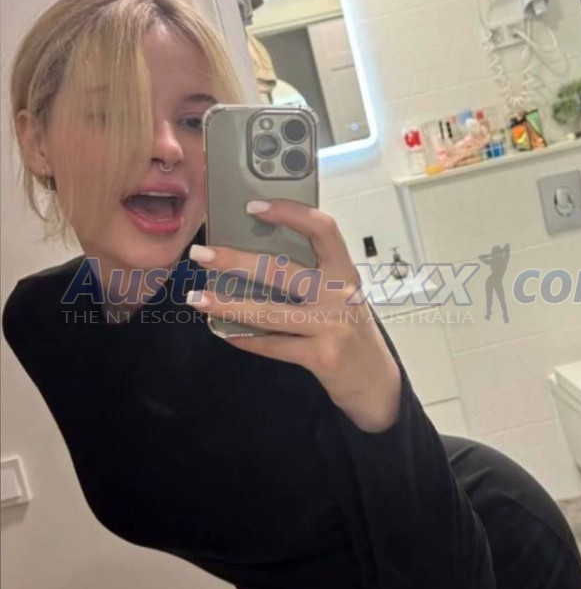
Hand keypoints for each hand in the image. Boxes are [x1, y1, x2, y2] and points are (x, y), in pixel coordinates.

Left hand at [186, 200, 401, 431]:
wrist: (377, 382)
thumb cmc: (351, 331)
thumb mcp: (341, 296)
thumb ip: (312, 277)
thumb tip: (253, 260)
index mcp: (345, 271)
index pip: (322, 229)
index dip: (289, 212)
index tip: (254, 206)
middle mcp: (340, 294)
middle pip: (281, 270)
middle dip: (235, 260)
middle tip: (201, 254)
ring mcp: (332, 326)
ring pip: (269, 311)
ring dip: (227, 304)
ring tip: (197, 298)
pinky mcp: (322, 356)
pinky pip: (274, 345)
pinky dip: (246, 339)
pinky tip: (226, 333)